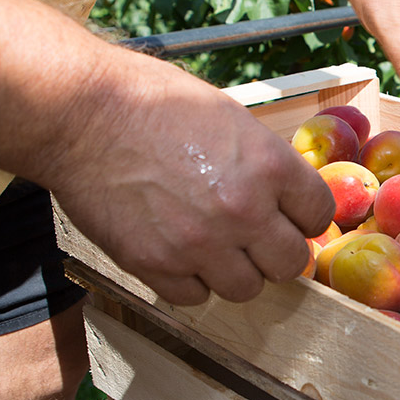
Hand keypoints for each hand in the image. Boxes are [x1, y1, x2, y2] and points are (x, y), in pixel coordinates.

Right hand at [44, 53, 334, 305]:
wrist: (81, 114)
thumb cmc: (153, 102)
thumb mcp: (229, 117)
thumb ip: (263, 161)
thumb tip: (284, 195)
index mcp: (269, 166)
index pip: (318, 215)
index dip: (304, 216)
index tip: (290, 216)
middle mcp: (243, 210)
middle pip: (291, 262)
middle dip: (276, 251)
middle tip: (256, 239)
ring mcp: (199, 243)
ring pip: (247, 289)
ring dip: (236, 272)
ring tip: (215, 248)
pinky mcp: (156, 264)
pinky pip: (194, 297)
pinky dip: (191, 282)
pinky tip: (179, 254)